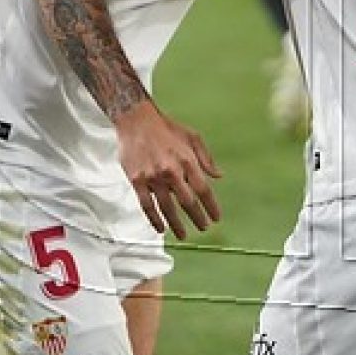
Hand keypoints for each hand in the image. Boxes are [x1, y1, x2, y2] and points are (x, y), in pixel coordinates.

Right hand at [115, 99, 221, 239]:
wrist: (137, 120)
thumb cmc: (167, 128)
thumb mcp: (193, 137)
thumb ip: (206, 158)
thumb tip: (218, 176)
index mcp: (187, 160)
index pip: (203, 189)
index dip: (211, 206)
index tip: (216, 218)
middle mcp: (172, 170)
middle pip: (188, 201)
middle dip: (197, 218)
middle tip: (203, 228)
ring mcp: (153, 177)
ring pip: (167, 207)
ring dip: (177, 224)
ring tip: (184, 234)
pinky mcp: (137, 180)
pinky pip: (146, 205)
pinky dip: (154, 220)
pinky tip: (161, 228)